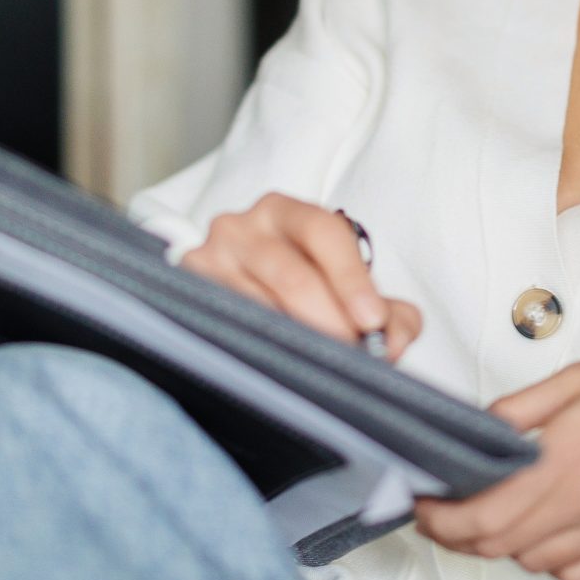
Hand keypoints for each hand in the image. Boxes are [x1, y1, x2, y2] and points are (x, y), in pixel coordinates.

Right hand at [179, 193, 423, 360]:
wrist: (243, 294)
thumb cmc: (305, 290)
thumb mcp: (351, 292)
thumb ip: (391, 315)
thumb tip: (392, 340)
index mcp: (286, 212)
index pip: (324, 232)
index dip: (351, 278)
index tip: (372, 319)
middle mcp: (242, 227)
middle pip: (292, 275)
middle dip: (329, 321)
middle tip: (352, 355)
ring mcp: (209, 259)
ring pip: (259, 308)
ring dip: (297, 343)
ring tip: (322, 368)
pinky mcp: (187, 292)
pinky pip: (228, 327)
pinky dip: (260, 351)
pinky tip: (281, 367)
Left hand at [412, 349, 579, 579]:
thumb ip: (524, 408)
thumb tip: (481, 430)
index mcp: (567, 457)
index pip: (481, 516)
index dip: (439, 520)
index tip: (423, 506)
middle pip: (499, 547)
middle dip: (460, 535)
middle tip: (446, 514)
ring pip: (535, 563)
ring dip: (508, 544)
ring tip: (504, 513)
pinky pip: (578, 576)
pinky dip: (553, 561)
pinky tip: (554, 532)